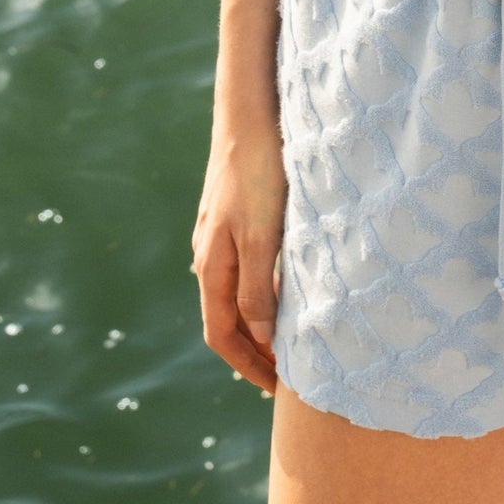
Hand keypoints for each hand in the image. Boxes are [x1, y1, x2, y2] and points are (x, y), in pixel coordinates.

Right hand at [191, 114, 286, 392]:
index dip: (247, 365)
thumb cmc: (258, 174)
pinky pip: (247, 269)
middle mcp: (210, 255)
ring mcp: (222, 235)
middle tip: (287, 375)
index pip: (221, 334)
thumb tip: (262, 337)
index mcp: (211, 265)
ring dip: (261, 322)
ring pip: (238, 293)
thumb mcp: (260, 236)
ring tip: (292, 341)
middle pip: (228, 318)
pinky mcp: (237, 216)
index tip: (275, 389)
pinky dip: (265, 292)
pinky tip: (290, 288)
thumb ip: (257, 288)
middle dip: (254, 351)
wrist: (250, 114)